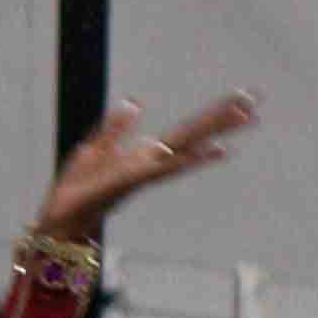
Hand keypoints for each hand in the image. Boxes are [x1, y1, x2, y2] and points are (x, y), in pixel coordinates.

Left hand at [30, 92, 259, 250]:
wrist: (60, 219)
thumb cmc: (76, 190)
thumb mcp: (93, 149)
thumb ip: (116, 128)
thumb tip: (134, 101)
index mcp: (146, 154)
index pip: (186, 130)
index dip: (213, 114)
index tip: (241, 99)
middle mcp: (154, 162)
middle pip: (195, 134)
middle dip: (225, 117)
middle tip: (257, 98)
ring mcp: (148, 171)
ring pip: (189, 146)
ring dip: (218, 131)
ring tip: (247, 116)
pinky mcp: (136, 179)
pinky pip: (169, 166)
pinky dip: (194, 157)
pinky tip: (218, 150)